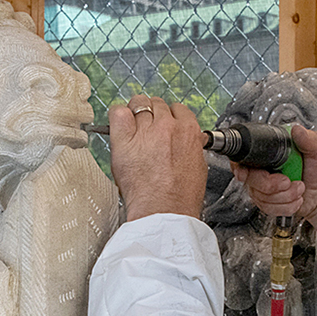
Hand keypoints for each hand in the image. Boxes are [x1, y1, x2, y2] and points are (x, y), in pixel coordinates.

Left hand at [109, 96, 207, 221]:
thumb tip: (189, 139)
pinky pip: (117, 113)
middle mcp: (166, 126)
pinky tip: (121, 127)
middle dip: (154, 114)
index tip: (165, 125)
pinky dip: (118, 116)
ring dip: (136, 113)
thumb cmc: (181, 196)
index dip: (170, 117)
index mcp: (188, 131)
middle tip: (149, 130)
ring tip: (134, 129)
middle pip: (157, 104)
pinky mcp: (124, 141)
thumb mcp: (199, 166)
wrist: (164, 212)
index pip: (177, 109)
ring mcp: (144, 131)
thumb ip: (191, 146)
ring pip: (138, 104)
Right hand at [233, 125, 316, 244]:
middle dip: (272, 185)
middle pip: (251, 179)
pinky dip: (284, 206)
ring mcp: (264, 185)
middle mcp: (264, 167)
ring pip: (260, 196)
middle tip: (289, 181)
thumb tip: (297, 130)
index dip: (242, 167)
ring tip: (298, 189)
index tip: (250, 173)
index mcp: (271, 151)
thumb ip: (310, 138)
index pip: (245, 157)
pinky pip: (267, 208)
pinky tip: (294, 199)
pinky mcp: (268, 200)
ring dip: (283, 197)